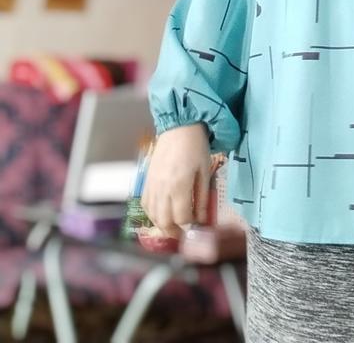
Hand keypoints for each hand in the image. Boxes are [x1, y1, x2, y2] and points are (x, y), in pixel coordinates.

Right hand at [141, 123, 210, 237]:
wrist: (179, 126)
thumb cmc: (196, 146)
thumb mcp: (204, 171)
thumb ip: (202, 197)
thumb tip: (202, 219)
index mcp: (179, 186)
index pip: (181, 218)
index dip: (189, 226)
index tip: (197, 226)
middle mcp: (162, 189)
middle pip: (164, 221)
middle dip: (174, 231)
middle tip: (184, 232)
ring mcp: (152, 185)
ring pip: (152, 215)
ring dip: (162, 224)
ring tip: (173, 225)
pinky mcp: (147, 180)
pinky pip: (145, 203)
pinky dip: (152, 212)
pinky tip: (161, 212)